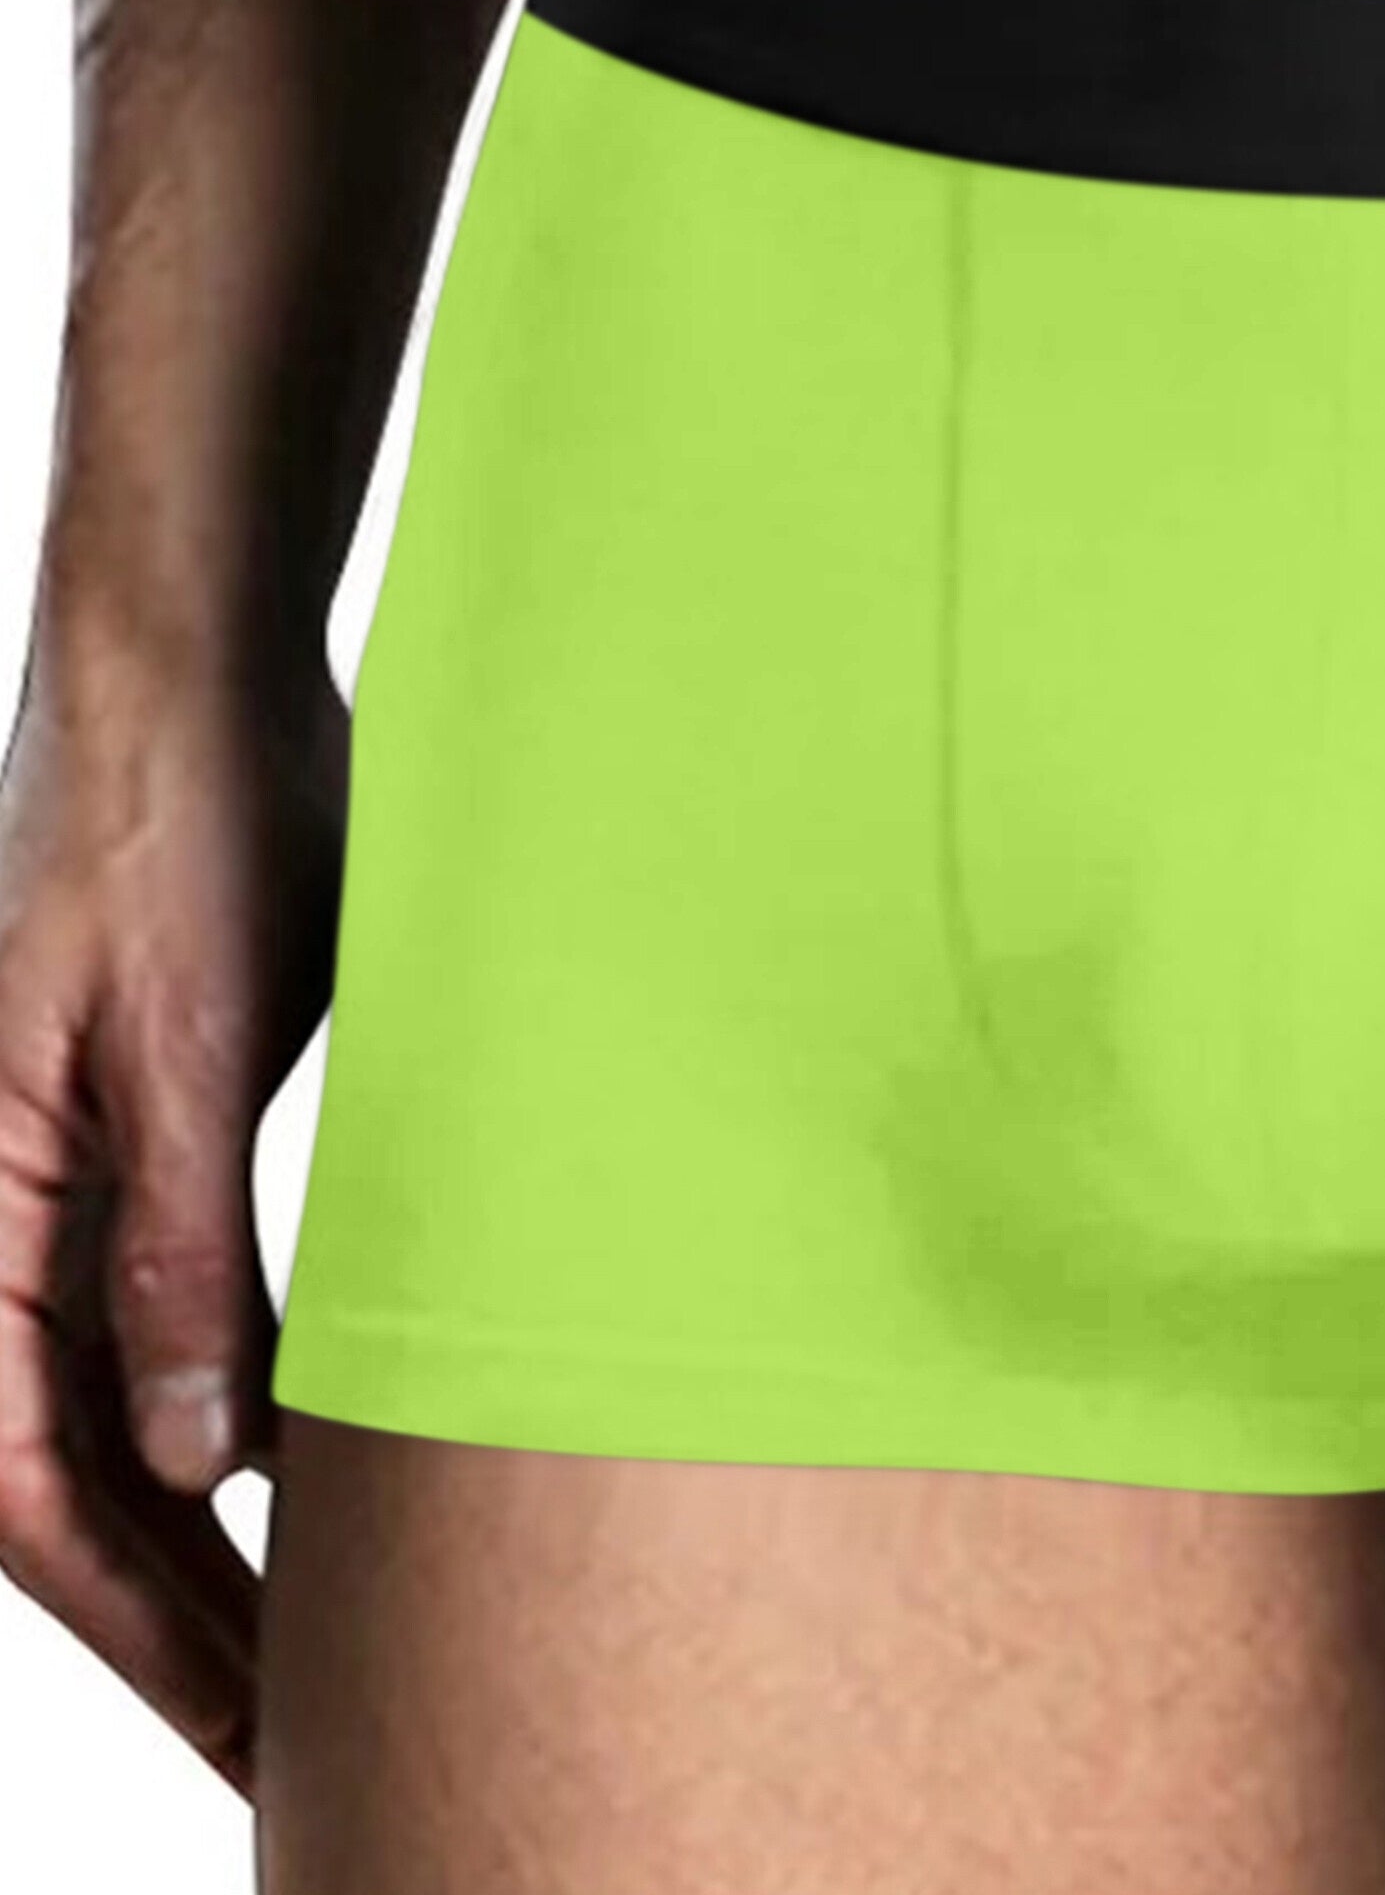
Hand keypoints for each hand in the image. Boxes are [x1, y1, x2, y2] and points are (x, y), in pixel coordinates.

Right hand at [0, 641, 344, 1794]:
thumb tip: (197, 1456)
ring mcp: (73, 1188)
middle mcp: (4, 1221)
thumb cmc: (167, 827)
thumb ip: (178, 1245)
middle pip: (77, 1479)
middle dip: (183, 1619)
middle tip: (298, 1738)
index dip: (145, 1624)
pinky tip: (318, 1478)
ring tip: (314, 1651)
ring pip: (123, 1414)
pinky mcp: (152, 1143)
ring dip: (212, 1538)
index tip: (251, 1729)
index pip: (32, 1485)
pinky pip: (174, 1321)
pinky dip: (240, 1416)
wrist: (194, 681)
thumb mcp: (185, 1043)